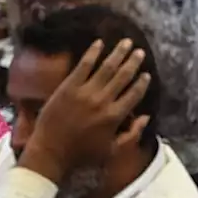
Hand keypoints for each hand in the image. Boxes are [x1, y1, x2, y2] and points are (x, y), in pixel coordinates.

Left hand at [18, 38, 151, 182]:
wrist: (50, 151)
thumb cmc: (81, 154)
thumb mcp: (111, 150)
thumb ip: (131, 135)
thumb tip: (146, 117)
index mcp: (115, 116)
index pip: (134, 94)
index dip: (142, 83)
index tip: (146, 74)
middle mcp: (103, 101)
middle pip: (123, 76)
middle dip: (133, 62)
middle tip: (139, 51)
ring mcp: (85, 92)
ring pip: (106, 67)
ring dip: (118, 53)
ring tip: (126, 42)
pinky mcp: (68, 86)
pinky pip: (83, 65)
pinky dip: (92, 52)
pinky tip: (99, 42)